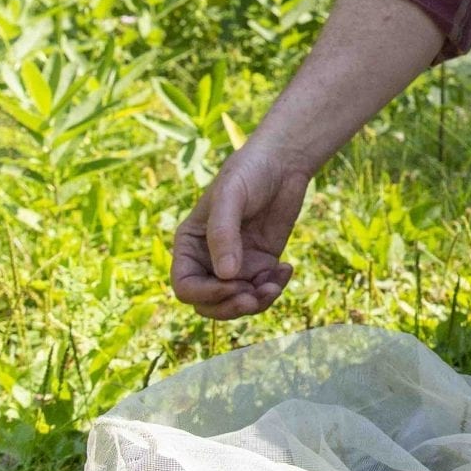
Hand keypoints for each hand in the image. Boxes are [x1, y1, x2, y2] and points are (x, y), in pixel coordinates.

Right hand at [170, 142, 311, 319]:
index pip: (185, 286)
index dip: (204, 295)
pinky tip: (286, 268)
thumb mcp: (232, 196)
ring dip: (256, 302)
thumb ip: (223, 234)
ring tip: (275, 283)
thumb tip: (225, 275)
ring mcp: (236, 265)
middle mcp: (209, 260)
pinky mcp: (261, 265)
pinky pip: (262, 292)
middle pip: (208, 304)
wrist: (283, 163)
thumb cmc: (249, 172)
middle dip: (230, 307)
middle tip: (253, 295)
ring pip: (237, 303)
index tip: (231, 285)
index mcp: (190, 244)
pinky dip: (274, 288)